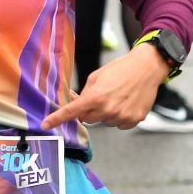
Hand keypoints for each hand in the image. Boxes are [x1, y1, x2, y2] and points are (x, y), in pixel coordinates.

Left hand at [43, 44, 168, 129]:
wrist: (147, 68)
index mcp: (95, 97)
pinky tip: (125, 103)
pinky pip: (118, 124)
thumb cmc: (120, 69)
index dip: (56, 119)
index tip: (45, 125)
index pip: (71, 112)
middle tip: (98, 97)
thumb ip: (85, 93)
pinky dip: (119, 116)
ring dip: (105, 113)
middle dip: (88, 110)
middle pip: (87, 119)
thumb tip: (76, 104)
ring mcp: (121, 117)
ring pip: (103, 122)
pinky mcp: (134, 120)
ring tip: (116, 97)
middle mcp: (108, 110)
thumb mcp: (96, 77)